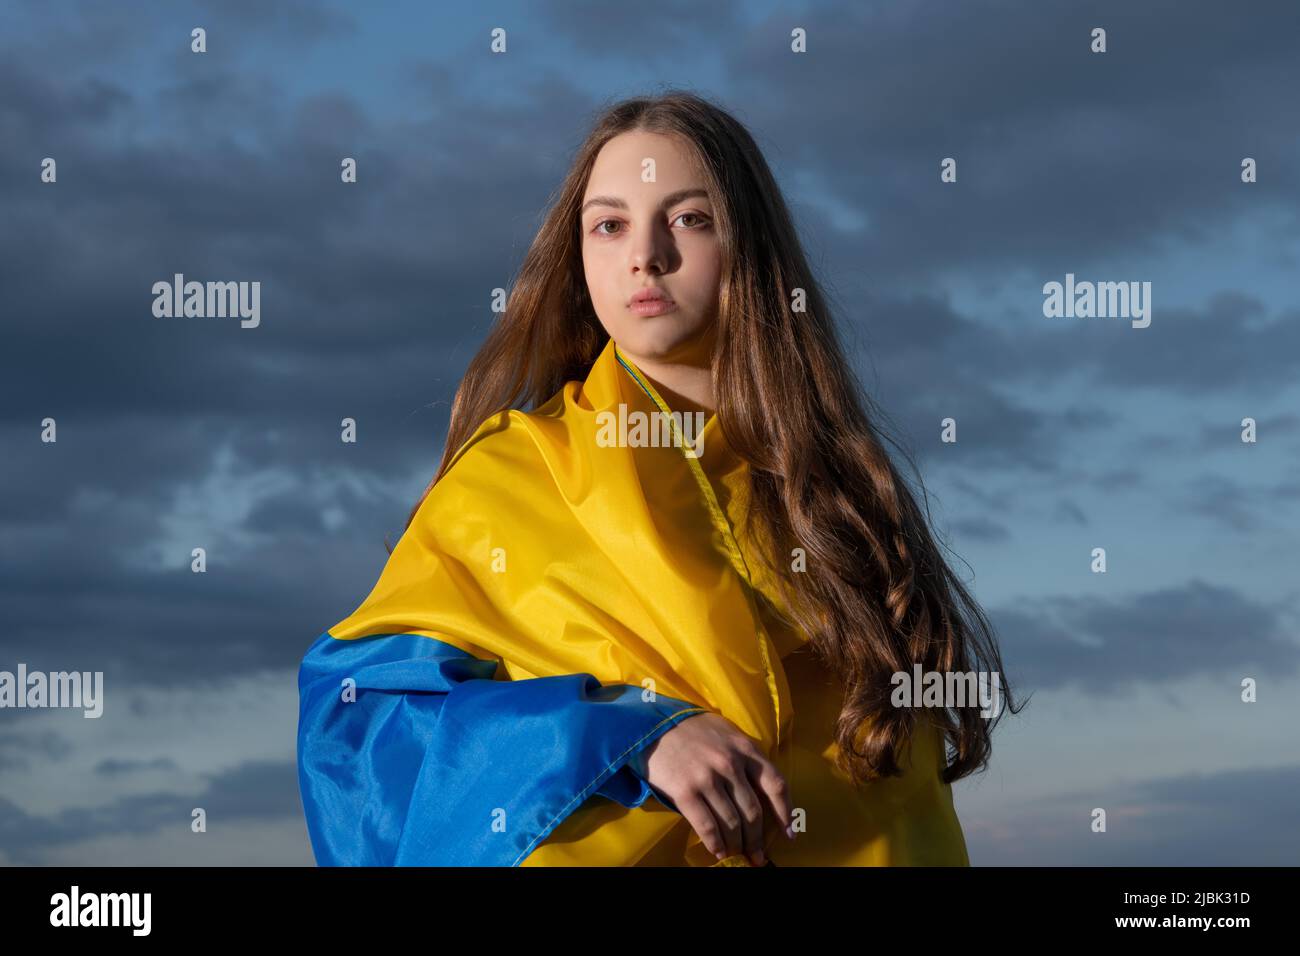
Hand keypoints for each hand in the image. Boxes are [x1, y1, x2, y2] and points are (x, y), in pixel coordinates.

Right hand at [638, 712, 793, 864]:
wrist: (651, 725)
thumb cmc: (692, 729)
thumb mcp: (727, 733)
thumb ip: (746, 755)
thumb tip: (762, 788)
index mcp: (745, 748)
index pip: (776, 785)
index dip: (785, 813)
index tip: (788, 833)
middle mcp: (729, 764)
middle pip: (753, 811)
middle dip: (757, 839)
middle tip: (758, 855)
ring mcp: (707, 779)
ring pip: (731, 823)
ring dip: (736, 844)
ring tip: (737, 854)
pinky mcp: (685, 792)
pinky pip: (707, 826)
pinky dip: (715, 844)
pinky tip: (718, 851)